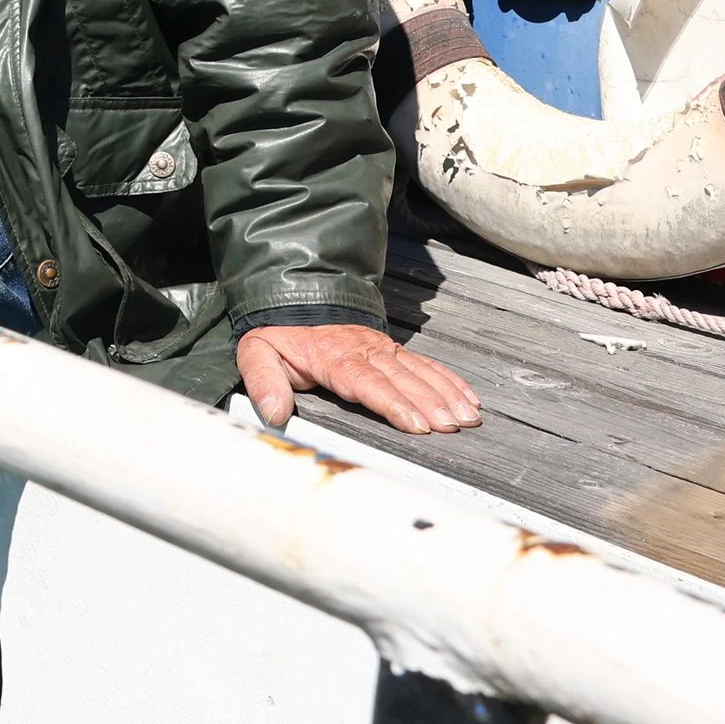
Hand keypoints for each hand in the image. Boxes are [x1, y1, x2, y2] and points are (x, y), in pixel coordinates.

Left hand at [237, 323, 480, 434]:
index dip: (392, 403)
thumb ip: (263, 382)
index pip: (366, 382)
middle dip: (430, 403)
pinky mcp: (392, 348)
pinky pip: (425, 363)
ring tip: (468, 416)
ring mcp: (381, 347)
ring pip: (419, 371)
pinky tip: (468, 397)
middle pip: (401, 379)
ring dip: (446, 394)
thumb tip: (274, 413)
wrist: (291, 297)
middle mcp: (364, 350)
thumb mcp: (256, 354)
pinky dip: (448, 379)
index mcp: (332, 357)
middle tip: (453, 426)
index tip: (415, 424)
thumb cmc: (277, 334)